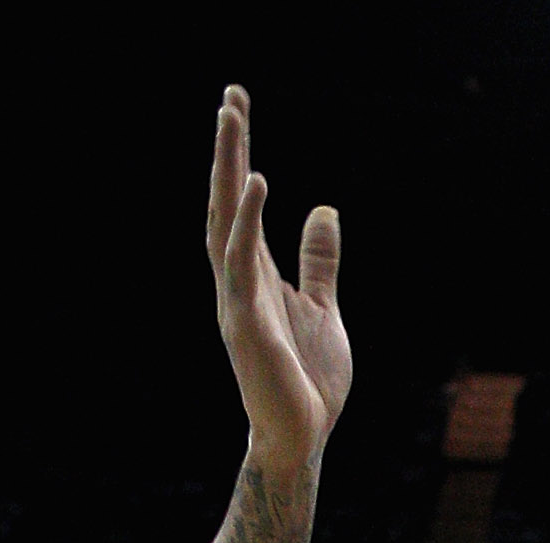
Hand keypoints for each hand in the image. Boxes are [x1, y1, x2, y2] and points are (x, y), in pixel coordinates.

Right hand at [207, 85, 349, 467]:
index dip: (239, 155)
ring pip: (226, 221)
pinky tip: (258, 181)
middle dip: (228, 150)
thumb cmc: (308, 380)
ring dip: (228, 169)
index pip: (242, 203)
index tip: (239, 105)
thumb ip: (318, 261)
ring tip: (232, 118)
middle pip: (227, 202)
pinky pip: (242, 262)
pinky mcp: (245, 323)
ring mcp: (236, 299)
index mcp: (254, 273)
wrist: (302, 438)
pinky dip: (248, 221)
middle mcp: (237, 279)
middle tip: (231, 96)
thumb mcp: (323, 307)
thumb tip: (323, 208)